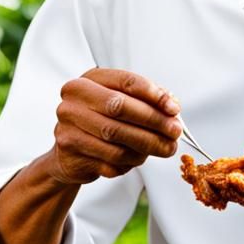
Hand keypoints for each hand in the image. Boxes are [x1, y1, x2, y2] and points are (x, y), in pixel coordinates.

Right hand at [46, 68, 180, 184]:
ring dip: (147, 146)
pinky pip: (110, 161)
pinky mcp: (71, 155)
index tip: (174, 109)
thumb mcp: (121, 103)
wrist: (69, 155)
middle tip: (174, 132)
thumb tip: (172, 107)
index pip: (126, 82)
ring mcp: (68, 128)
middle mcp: (73, 102)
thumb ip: (147, 100)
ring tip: (162, 148)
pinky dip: (130, 162)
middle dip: (154, 121)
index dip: (154, 95)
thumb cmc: (100, 122)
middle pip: (119, 108)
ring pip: (116, 139)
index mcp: (88, 81)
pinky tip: (136, 159)